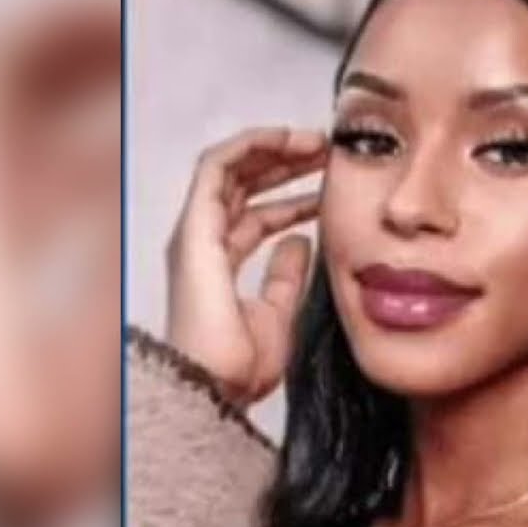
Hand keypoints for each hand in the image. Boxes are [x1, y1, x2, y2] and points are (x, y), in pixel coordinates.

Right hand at [166, 127, 327, 405]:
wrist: (220, 387)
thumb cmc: (242, 366)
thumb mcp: (280, 312)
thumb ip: (287, 276)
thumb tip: (301, 241)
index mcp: (222, 264)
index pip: (257, 215)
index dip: (294, 196)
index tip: (332, 184)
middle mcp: (205, 243)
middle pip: (243, 186)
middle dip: (286, 163)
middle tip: (328, 151)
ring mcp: (196, 233)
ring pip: (231, 168)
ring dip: (273, 148)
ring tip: (316, 141)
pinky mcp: (195, 226)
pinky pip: (217, 166)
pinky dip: (251, 146)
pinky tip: (287, 140)